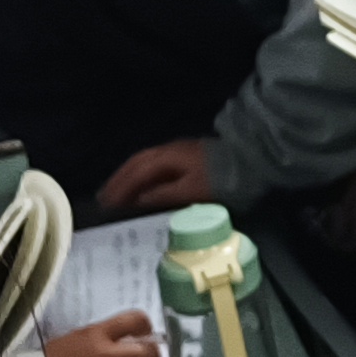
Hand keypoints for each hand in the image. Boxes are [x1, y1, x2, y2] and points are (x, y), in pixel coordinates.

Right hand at [98, 139, 215, 215]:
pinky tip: (142, 187)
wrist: (252, 160)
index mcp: (166, 158)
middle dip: (118, 181)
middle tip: (103, 199)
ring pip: (144, 162)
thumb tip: (137, 201)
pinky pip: (154, 165)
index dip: (119, 189)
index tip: (105, 205)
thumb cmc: (221, 179)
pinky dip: (141, 176)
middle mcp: (167, 151)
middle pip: (136, 164)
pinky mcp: (186, 156)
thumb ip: (163, 195)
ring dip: (128, 177)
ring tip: (117, 194)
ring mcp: (177, 152)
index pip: (135, 173)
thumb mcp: (191, 191)